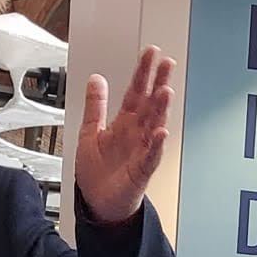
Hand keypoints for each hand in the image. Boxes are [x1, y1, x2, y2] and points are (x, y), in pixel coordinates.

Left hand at [75, 44, 175, 224]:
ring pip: (155, 126)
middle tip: (167, 64)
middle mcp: (136, 133)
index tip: (150, 53)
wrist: (98, 202)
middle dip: (158, 83)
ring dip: (161, 110)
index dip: (143, 72)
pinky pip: (151, 156)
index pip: (136, 91)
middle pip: (150, 103)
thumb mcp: (89, 132)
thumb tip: (97, 79)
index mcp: (124, 122)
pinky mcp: (141, 170)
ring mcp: (141, 150)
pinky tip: (161, 133)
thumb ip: (95, 105)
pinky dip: (157, 145)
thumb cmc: (97, 172)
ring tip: (166, 92)